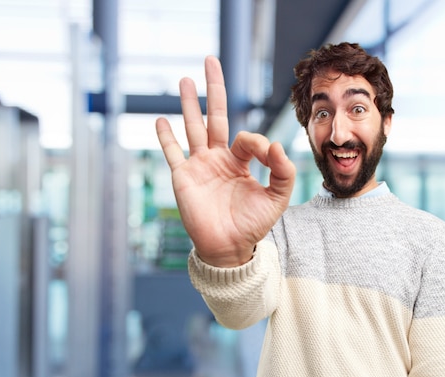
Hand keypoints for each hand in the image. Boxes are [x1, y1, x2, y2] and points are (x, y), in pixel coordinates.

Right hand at [155, 56, 295, 266]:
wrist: (229, 248)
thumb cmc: (253, 225)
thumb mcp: (276, 198)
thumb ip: (283, 172)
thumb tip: (277, 144)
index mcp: (240, 161)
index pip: (246, 138)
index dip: (257, 142)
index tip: (266, 155)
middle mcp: (218, 159)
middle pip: (214, 117)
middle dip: (213, 89)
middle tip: (210, 61)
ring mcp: (199, 166)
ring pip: (192, 128)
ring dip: (187, 104)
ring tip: (183, 79)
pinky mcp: (183, 178)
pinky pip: (172, 153)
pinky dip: (166, 137)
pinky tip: (161, 119)